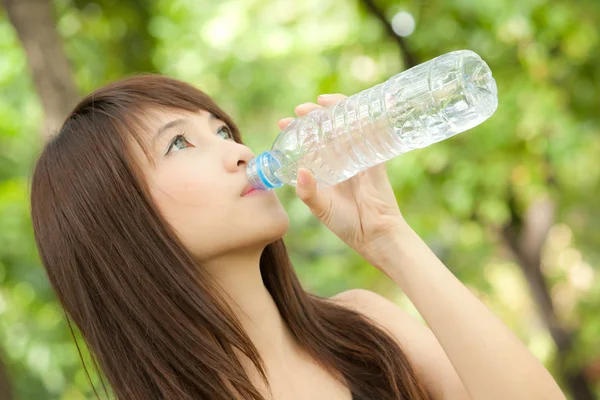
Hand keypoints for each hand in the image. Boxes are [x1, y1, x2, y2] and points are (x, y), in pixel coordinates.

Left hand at [278, 94, 408, 268]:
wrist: (375, 235)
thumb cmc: (347, 224)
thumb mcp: (320, 207)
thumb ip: (308, 192)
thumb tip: (301, 170)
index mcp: (327, 169)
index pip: (310, 142)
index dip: (297, 131)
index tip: (283, 123)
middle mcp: (342, 159)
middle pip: (327, 128)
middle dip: (313, 115)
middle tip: (299, 111)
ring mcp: (359, 156)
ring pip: (347, 125)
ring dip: (334, 110)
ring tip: (319, 103)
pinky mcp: (375, 158)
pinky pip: (369, 133)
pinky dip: (360, 118)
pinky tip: (349, 108)